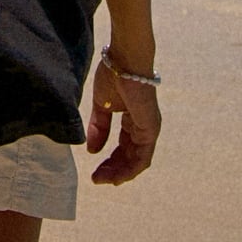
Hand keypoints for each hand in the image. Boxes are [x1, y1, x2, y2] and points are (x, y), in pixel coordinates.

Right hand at [87, 54, 160, 183]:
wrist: (125, 61)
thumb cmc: (113, 75)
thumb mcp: (102, 105)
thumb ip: (99, 127)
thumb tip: (92, 150)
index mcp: (132, 120)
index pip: (122, 146)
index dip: (109, 160)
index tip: (94, 170)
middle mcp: (143, 128)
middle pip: (129, 157)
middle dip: (112, 169)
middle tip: (96, 179)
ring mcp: (148, 130)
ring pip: (136, 161)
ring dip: (120, 173)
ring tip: (103, 180)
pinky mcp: (150, 130)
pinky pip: (142, 158)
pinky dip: (130, 170)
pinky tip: (116, 176)